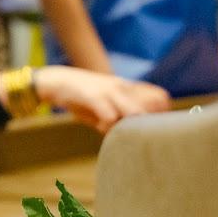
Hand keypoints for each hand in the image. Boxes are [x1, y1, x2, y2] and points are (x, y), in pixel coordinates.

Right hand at [32, 66, 169, 133]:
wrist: (56, 81)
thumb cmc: (82, 95)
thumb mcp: (106, 100)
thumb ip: (120, 114)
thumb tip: (134, 134)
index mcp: (127, 87)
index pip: (160, 97)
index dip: (162, 114)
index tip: (153, 128)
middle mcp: (122, 87)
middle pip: (154, 105)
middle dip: (150, 124)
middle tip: (138, 136)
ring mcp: (109, 91)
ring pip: (135, 112)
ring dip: (132, 127)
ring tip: (122, 135)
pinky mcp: (93, 97)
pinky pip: (110, 116)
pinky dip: (109, 128)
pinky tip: (102, 130)